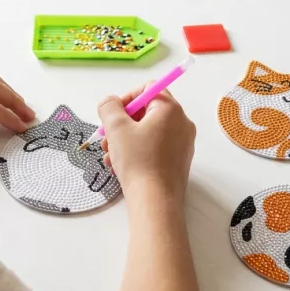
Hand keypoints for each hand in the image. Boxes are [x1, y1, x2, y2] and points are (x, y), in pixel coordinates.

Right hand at [98, 87, 195, 206]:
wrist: (155, 201)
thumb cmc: (138, 160)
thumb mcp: (116, 128)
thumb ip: (109, 107)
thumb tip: (110, 102)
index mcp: (170, 109)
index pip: (148, 89)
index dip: (127, 98)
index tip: (113, 116)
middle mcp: (182, 123)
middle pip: (146, 111)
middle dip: (122, 123)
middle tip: (107, 138)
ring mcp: (183, 143)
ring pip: (148, 131)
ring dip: (125, 139)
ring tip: (110, 155)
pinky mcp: (179, 161)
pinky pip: (154, 147)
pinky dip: (137, 151)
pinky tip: (120, 166)